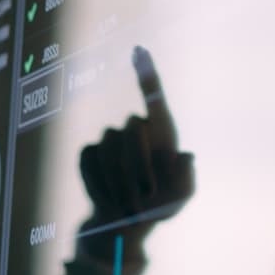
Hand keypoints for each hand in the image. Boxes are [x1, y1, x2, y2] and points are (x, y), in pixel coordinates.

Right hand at [78, 46, 194, 263]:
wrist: (125, 224)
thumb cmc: (158, 207)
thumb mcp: (180, 198)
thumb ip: (186, 179)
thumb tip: (186, 155)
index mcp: (162, 134)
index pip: (155, 98)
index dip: (147, 74)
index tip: (139, 50)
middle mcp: (135, 130)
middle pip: (132, 128)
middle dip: (139, 165)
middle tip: (147, 197)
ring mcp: (109, 140)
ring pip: (110, 148)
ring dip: (121, 182)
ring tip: (130, 207)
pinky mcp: (89, 154)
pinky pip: (91, 161)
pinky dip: (101, 185)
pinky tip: (109, 201)